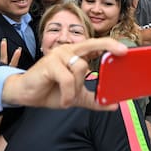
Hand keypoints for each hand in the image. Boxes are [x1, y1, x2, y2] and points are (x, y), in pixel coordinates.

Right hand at [2, 37, 127, 109]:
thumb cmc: (49, 90)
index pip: (94, 46)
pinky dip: (68, 93)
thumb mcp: (75, 96)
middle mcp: (67, 51)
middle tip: (122, 52)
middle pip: (91, 44)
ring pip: (80, 67)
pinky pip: (67, 78)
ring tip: (66, 96)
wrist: (26, 94)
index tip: (124, 50)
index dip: (109, 45)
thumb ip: (93, 99)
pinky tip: (63, 99)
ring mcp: (58, 55)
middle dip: (108, 45)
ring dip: (76, 88)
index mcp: (74, 56)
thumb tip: (113, 105)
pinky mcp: (49, 63)